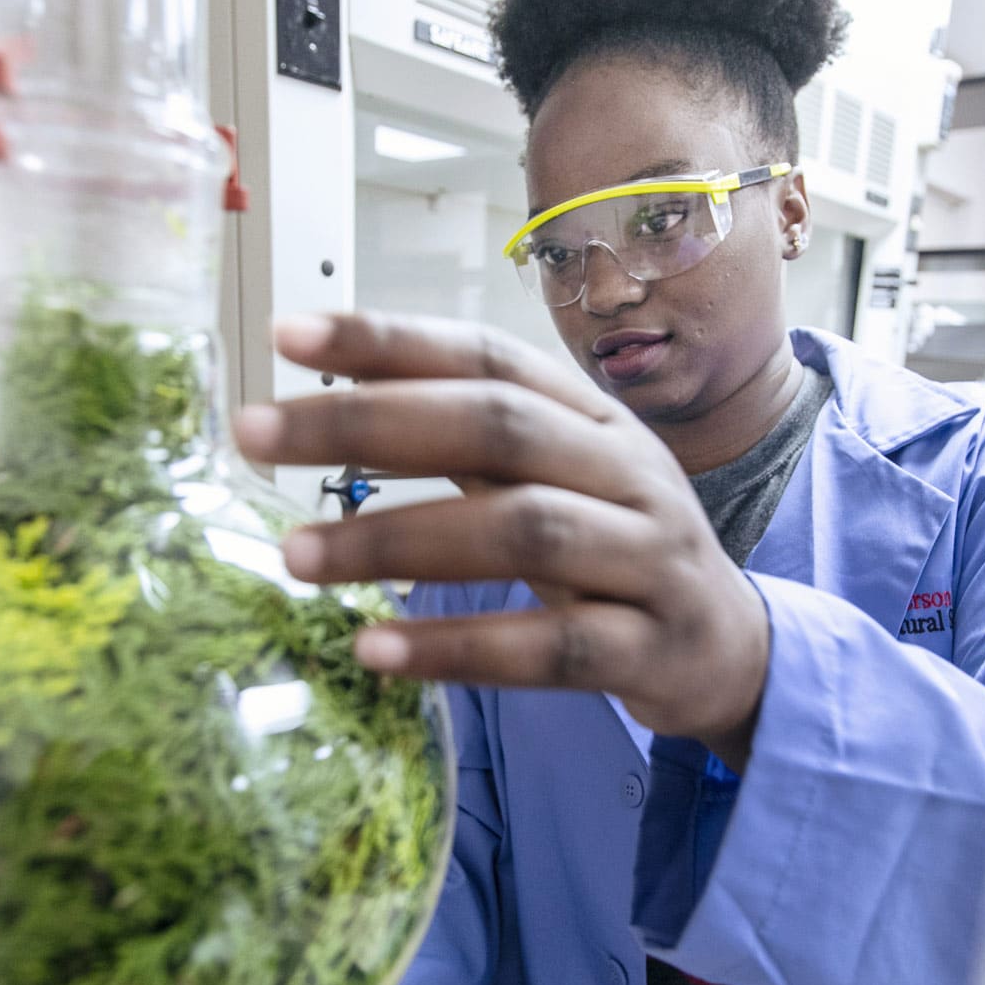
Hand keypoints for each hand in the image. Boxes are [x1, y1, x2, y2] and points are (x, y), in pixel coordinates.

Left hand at [234, 313, 771, 766]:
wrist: (729, 649)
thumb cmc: (613, 548)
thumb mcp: (556, 476)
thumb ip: (466, 438)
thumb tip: (334, 398)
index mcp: (592, 419)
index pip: (487, 357)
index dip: (389, 340)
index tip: (284, 334)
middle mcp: (626, 472)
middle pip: (496, 426)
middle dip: (366, 423)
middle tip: (255, 434)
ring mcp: (645, 559)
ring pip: (521, 532)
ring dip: (397, 541)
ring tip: (295, 558)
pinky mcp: (647, 649)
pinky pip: (548, 649)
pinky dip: (457, 648)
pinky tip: (375, 650)